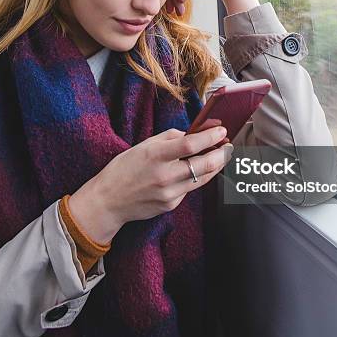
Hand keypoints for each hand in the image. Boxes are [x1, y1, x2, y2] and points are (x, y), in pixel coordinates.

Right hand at [67, 126, 233, 243]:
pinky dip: (196, 178)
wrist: (108, 201)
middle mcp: (164, 176)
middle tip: (228, 146)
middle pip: (203, 164)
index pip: (190, 145)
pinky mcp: (171, 205)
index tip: (221, 131)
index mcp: (155, 156)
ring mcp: (169, 193)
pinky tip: (195, 171)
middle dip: (221, 154)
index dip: (210, 137)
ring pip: (202, 178)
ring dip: (215, 166)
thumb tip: (192, 134)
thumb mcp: (143, 145)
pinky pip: (190, 189)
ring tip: (221, 156)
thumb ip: (169, 138)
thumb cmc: (124, 168)